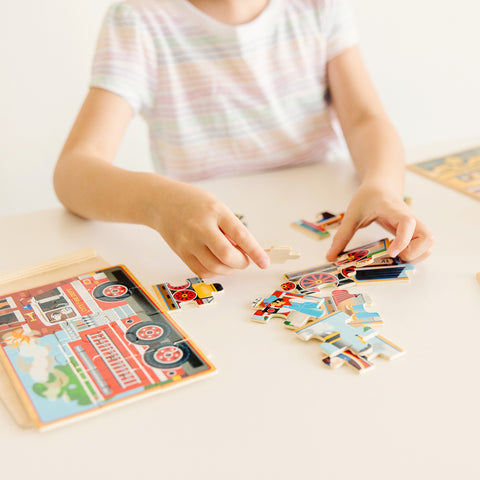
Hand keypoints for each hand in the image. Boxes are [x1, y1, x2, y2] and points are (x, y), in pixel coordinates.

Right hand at [150, 179, 269, 276]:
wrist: (161, 202)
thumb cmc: (193, 202)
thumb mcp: (216, 207)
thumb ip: (230, 227)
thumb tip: (244, 252)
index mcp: (216, 211)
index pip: (240, 235)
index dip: (255, 252)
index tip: (264, 263)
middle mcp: (201, 227)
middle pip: (226, 255)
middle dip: (241, 262)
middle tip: (244, 260)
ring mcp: (189, 241)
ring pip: (215, 267)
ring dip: (229, 269)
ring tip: (230, 261)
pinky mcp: (181, 253)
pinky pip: (202, 271)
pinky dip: (214, 272)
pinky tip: (217, 263)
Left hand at [326, 184, 433, 262]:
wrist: (381, 187)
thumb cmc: (368, 198)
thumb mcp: (351, 215)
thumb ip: (342, 236)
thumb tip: (331, 257)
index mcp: (394, 211)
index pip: (408, 223)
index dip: (403, 240)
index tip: (391, 252)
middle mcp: (410, 220)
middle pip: (427, 238)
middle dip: (413, 253)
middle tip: (392, 255)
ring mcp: (415, 227)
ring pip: (429, 244)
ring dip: (416, 256)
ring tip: (395, 255)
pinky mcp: (414, 232)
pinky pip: (424, 247)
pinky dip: (415, 255)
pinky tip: (396, 252)